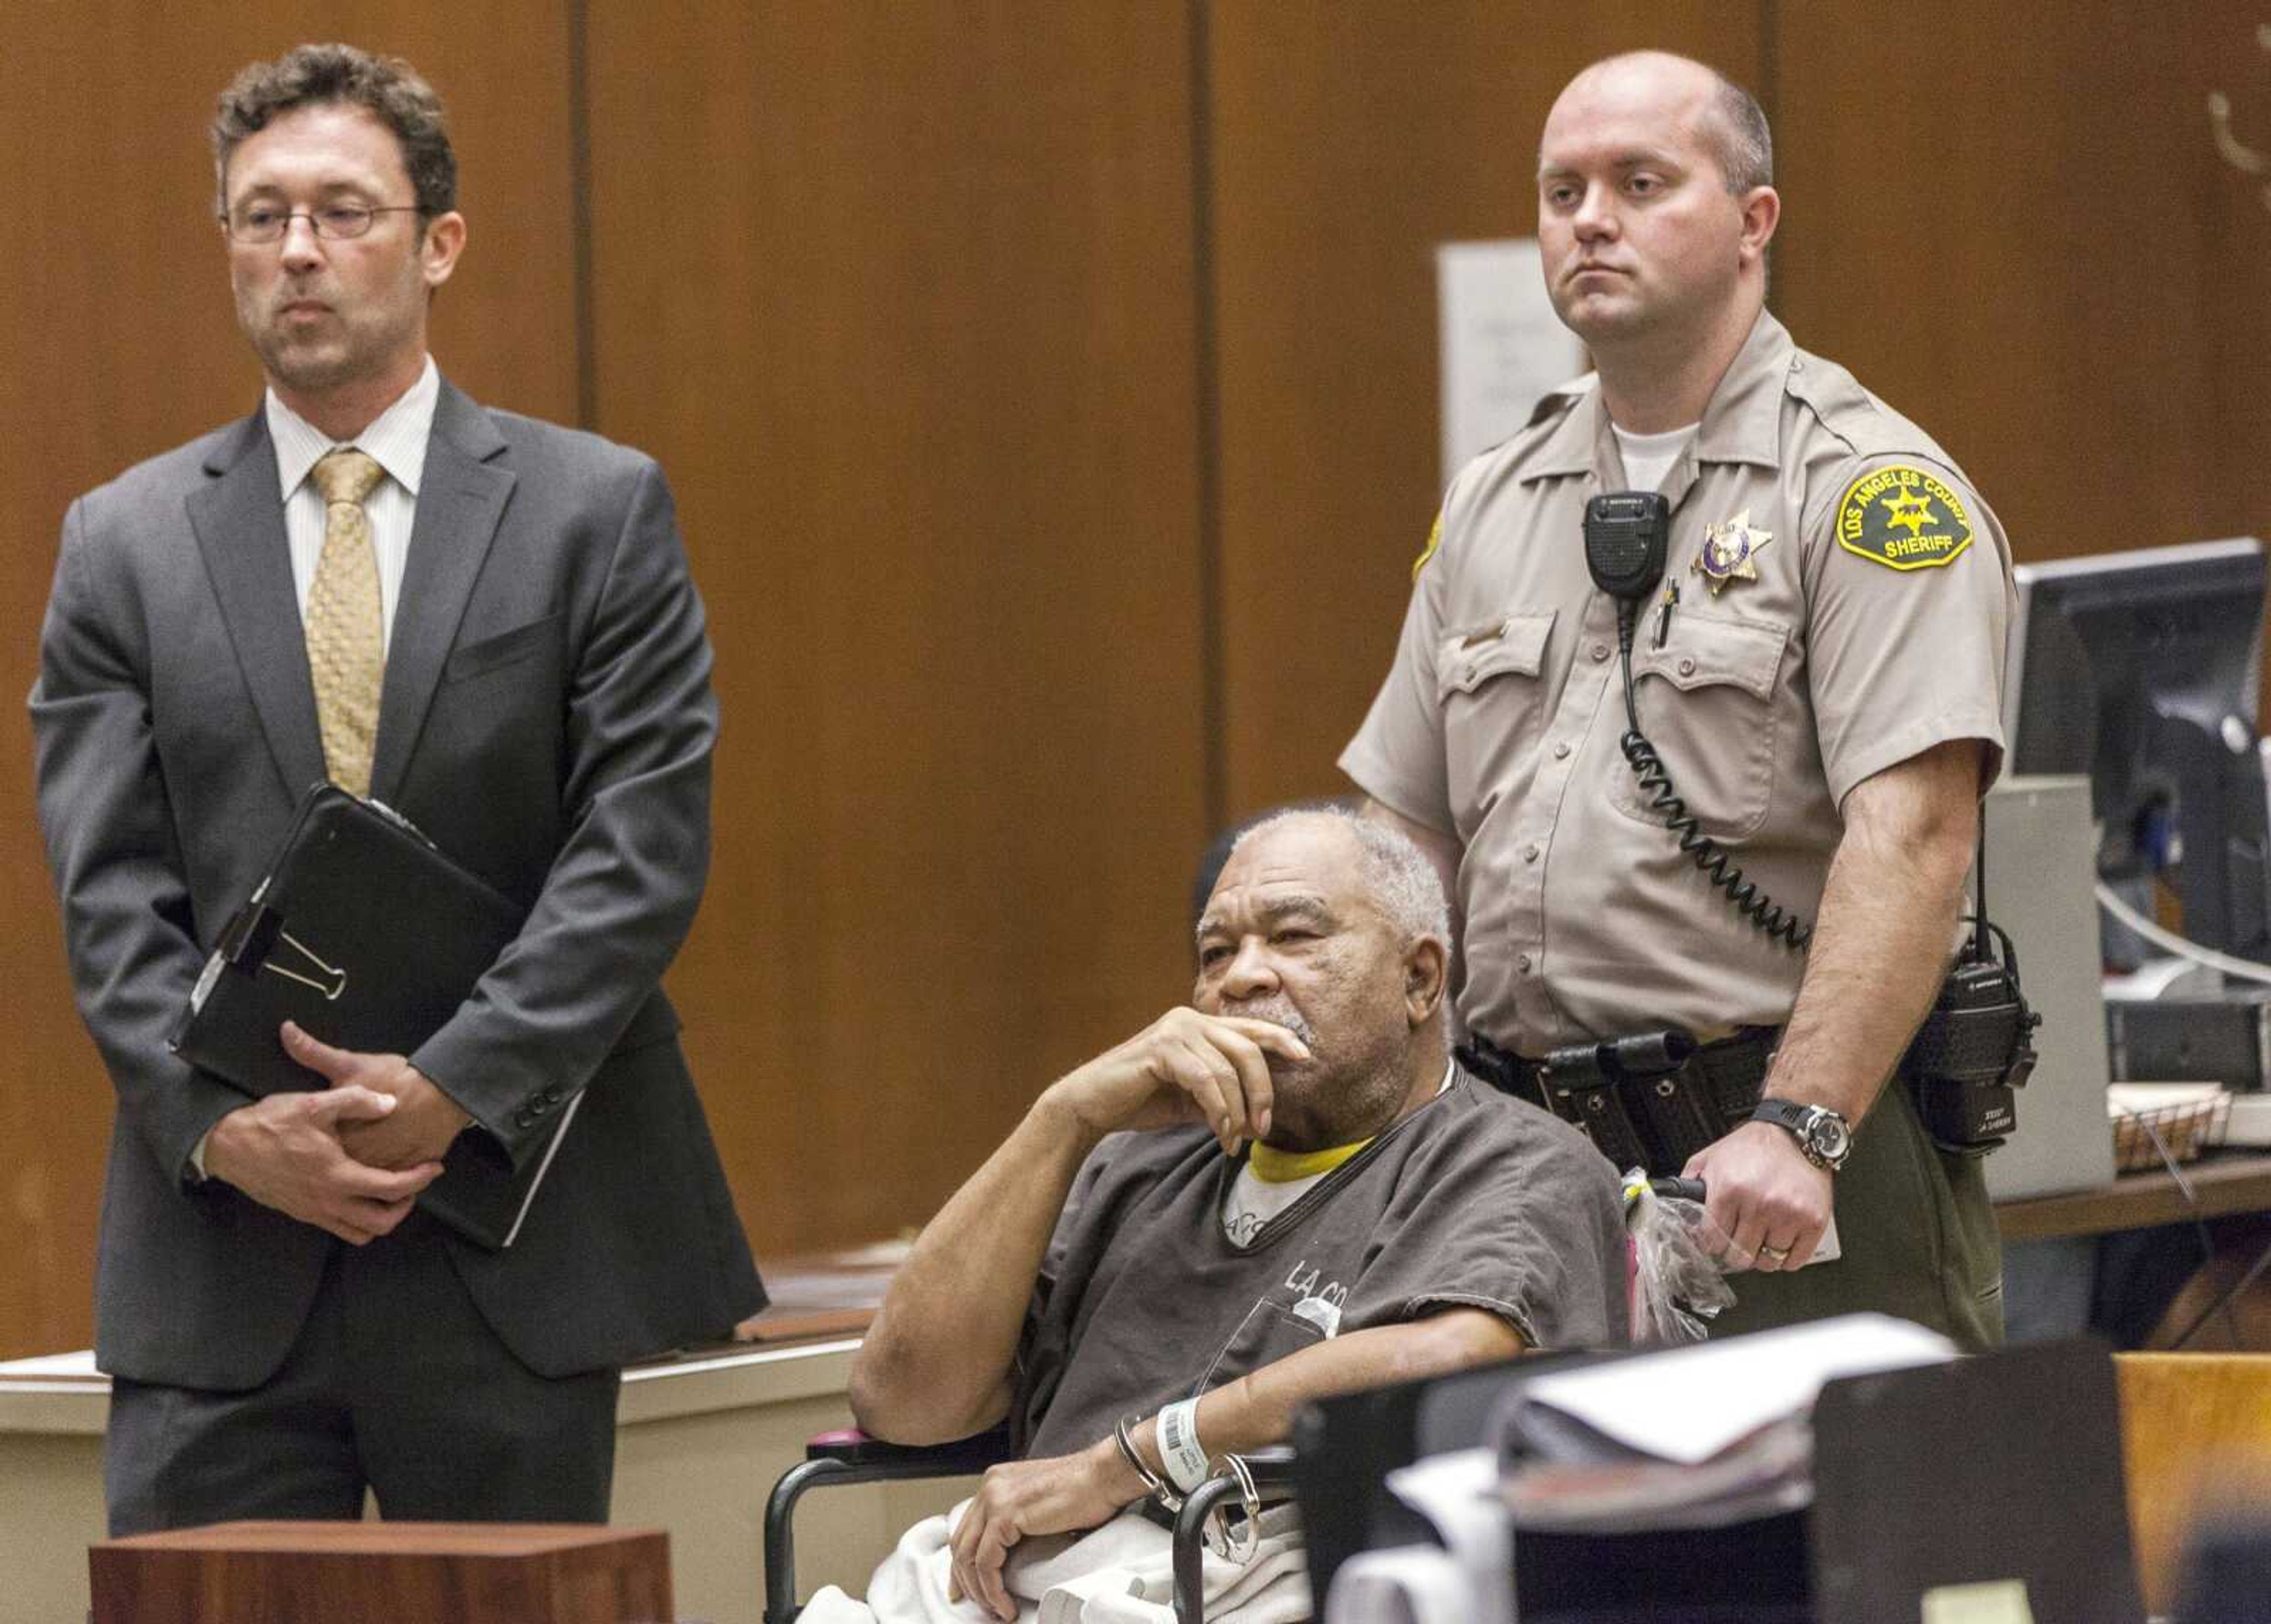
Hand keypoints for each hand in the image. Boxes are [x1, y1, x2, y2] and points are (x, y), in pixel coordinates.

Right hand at [203, 1085, 442, 1243]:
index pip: (392, 1188)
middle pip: (380, 1224)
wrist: (226, 1145)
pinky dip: (357, 1218)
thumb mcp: (314, 1103)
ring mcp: (312, 1212)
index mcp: (336, 1176)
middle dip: (404, 1207)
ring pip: (358, 1233)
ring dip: (380, 1218)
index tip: (434, 1166)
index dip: (420, 1179)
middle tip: (413, 1184)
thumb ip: (356, 1101)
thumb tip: (390, 1103)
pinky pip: (338, 1227)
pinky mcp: (300, 1213)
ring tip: (390, 1192)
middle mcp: (326, 1202)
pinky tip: (359, 1192)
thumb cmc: (270, 1123)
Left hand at [282, 1021, 471, 1170]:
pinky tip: (394, 1163)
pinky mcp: (411, 1170)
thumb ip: (313, 1053)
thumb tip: (286, 1030)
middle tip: (344, 1161)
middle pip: (343, 1174)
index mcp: (340, 1137)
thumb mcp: (350, 1064)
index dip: (315, 1150)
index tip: (315, 1144)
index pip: (318, 1154)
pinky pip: (400, 1184)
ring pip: (372, 1183)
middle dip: (340, 1173)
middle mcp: (361, 1159)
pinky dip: (396, 1177)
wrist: (442, 1088)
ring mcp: (388, 1167)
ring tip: (368, 1169)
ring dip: (368, 1181)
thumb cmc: (396, 1077)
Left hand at [947, 1436, 1141, 1620]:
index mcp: (996, 1482)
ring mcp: (995, 1498)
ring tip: (996, 1610)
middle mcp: (990, 1486)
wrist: (1105, 1476)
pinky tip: (1005, 1604)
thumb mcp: (1039, 1504)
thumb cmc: (1085, 1491)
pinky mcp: (1005, 1514)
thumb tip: (1010, 1554)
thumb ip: (1018, 1520)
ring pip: (969, 1556)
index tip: (967, 1587)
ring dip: (980, 1590)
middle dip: (965, 1580)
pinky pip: (987, 1562)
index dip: (963, 1563)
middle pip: (961, 1542)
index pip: (967, 1528)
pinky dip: (992, 1589)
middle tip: (976, 1605)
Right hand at [1039, 1007, 1310, 1153]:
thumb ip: (1224, 1100)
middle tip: (1262, 1129)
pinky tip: (1220, 1132)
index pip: (1251, 1029)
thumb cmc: (1142, 1101)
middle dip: (1262, 1093)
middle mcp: (1190, 1019)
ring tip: (1232, 1141)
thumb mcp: (1193, 1100)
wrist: (1091, 1105)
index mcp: (1200, 1026)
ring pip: (1228, 1070)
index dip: (1282, 1040)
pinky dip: (1218, 1110)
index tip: (1306, 1057)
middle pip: (1248, 1050)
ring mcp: (1175, 1030)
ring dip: (1237, 1112)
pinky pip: (1205, 1080)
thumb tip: (1259, 1121)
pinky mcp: (1161, 1048)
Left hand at [1684, 1120, 1832, 1271]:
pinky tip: (1780, 1244)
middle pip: (1739, 1256)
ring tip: (1760, 1241)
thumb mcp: (1710, 1157)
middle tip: (1737, 1243)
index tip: (1714, 1243)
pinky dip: (1786, 1259)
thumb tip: (1678, 1212)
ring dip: (1761, 1257)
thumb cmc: (1752, 1147)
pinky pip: (1794, 1261)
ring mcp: (1788, 1215)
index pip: (1712, 1240)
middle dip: (1734, 1253)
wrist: (1794, 1133)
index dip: (1710, 1244)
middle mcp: (1759, 1204)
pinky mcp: (1813, 1221)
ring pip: (1767, 1262)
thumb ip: (1690, 1183)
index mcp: (1729, 1190)